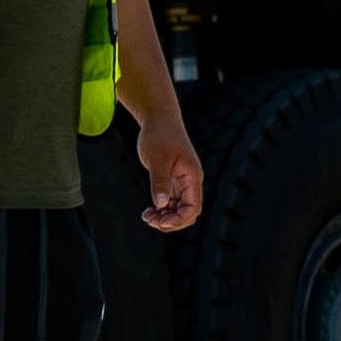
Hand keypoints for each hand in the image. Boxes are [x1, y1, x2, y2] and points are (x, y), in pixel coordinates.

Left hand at [133, 112, 204, 234]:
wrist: (159, 118)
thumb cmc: (159, 135)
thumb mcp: (157, 158)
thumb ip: (160, 181)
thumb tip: (161, 204)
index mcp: (192, 176)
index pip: (193, 208)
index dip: (179, 219)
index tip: (160, 222)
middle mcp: (191, 181)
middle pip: (188, 213)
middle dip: (171, 222)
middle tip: (150, 220)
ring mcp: (183, 182)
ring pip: (179, 209)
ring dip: (165, 217)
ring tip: (146, 216)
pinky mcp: (174, 180)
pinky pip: (172, 202)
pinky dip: (162, 209)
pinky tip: (149, 210)